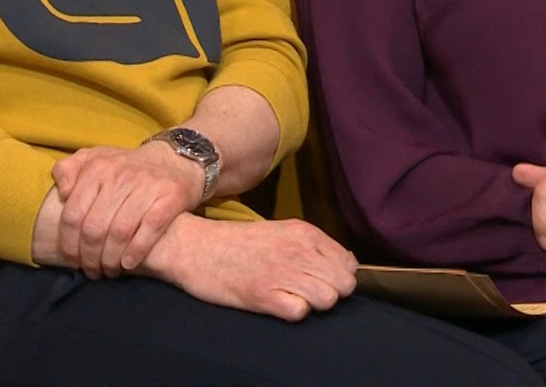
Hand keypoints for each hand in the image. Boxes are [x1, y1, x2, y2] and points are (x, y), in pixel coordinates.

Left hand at [52, 142, 204, 277]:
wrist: (176, 159)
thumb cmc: (127, 167)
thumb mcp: (94, 159)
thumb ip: (68, 170)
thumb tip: (61, 193)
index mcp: (97, 168)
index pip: (73, 214)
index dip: (68, 244)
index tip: (72, 261)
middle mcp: (120, 175)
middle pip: (95, 228)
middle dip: (89, 257)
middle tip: (92, 271)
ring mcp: (147, 186)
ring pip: (120, 232)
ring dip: (110, 259)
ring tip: (109, 271)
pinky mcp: (171, 196)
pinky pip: (150, 229)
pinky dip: (137, 251)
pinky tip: (129, 263)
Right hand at [142, 215, 357, 321]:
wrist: (195, 247)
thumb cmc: (238, 243)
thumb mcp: (281, 232)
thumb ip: (312, 246)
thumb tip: (344, 266)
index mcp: (305, 232)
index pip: (349, 263)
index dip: (338, 275)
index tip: (320, 278)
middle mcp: (298, 250)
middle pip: (344, 284)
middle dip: (332, 292)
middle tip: (308, 291)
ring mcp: (281, 272)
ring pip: (328, 299)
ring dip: (314, 304)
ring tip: (292, 297)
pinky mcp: (263, 295)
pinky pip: (300, 313)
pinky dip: (292, 312)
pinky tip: (277, 303)